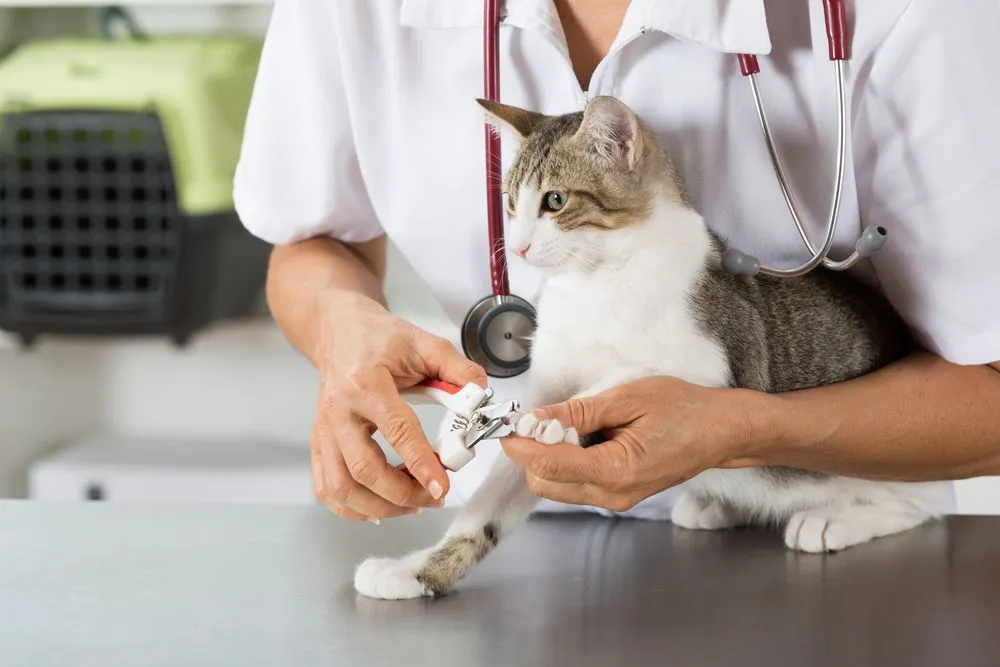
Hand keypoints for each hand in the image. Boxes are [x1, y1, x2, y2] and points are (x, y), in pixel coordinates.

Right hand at [311, 288, 486, 521]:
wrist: (336, 330)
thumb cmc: (378, 337)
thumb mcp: (422, 342)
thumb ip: (456, 367)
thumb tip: (480, 395)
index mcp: (365, 383)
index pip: (396, 430)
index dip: (421, 463)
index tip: (443, 486)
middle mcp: (338, 411)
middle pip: (363, 469)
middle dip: (403, 493)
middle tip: (435, 497)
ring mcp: (324, 430)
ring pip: (341, 487)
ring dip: (379, 506)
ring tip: (412, 505)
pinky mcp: (319, 442)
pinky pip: (326, 488)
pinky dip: (351, 507)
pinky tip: (380, 507)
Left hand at [500, 376, 767, 511]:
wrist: (719, 432)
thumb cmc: (682, 409)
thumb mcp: (626, 398)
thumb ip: (576, 413)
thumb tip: (534, 419)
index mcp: (616, 471)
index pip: (548, 465)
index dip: (520, 444)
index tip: (507, 424)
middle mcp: (611, 495)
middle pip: (544, 483)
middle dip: (533, 451)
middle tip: (545, 419)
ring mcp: (614, 501)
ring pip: (556, 486)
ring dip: (549, 456)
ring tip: (573, 425)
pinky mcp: (615, 497)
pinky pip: (574, 484)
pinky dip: (566, 461)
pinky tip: (586, 437)